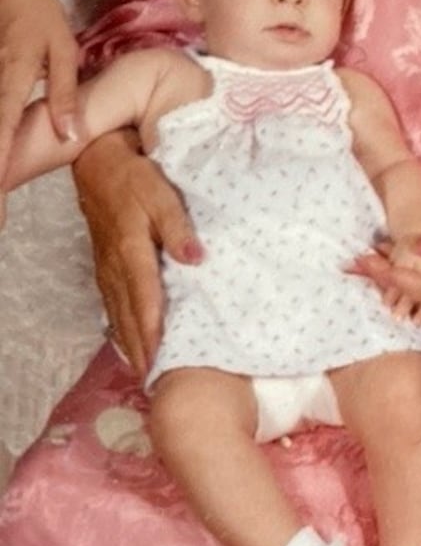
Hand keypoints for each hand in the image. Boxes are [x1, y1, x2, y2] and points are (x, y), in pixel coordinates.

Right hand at [0, 0, 79, 223]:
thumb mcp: (62, 48)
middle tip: (1, 210)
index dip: (0, 157)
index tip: (0, 187)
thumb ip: (63, 93)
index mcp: (12, 74)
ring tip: (3, 194)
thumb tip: (69, 134)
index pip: (4, 123)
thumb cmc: (40, 16)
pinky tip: (2, 166)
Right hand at [72, 130, 200, 373]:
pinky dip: (120, 324)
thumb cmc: (136, 180)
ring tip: (143, 367)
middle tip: (154, 378)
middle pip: (129, 314)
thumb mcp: (162, 195)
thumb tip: (197, 260)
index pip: (145, 298)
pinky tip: (127, 336)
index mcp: (132, 251)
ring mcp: (106, 268)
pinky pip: (111, 302)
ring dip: (130, 340)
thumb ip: (179, 228)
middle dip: (141, 347)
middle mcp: (116, 266)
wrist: (99, 168)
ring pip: (118, 312)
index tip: (162, 358)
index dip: (153, 330)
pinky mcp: (104, 265)